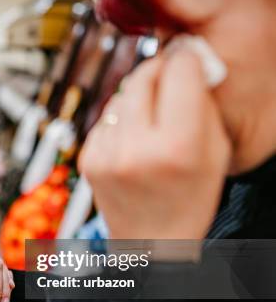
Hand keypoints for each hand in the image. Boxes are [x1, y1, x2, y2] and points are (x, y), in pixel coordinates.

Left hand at [79, 51, 231, 238]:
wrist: (150, 242)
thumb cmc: (190, 198)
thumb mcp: (214, 153)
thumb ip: (203, 104)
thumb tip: (185, 62)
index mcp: (178, 146)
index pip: (179, 72)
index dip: (186, 60)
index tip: (189, 59)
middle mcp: (137, 148)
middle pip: (142, 78)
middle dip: (157, 70)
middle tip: (167, 73)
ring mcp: (106, 155)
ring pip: (120, 97)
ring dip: (137, 97)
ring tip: (151, 118)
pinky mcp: (87, 159)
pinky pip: (104, 119)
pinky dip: (119, 121)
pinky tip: (132, 140)